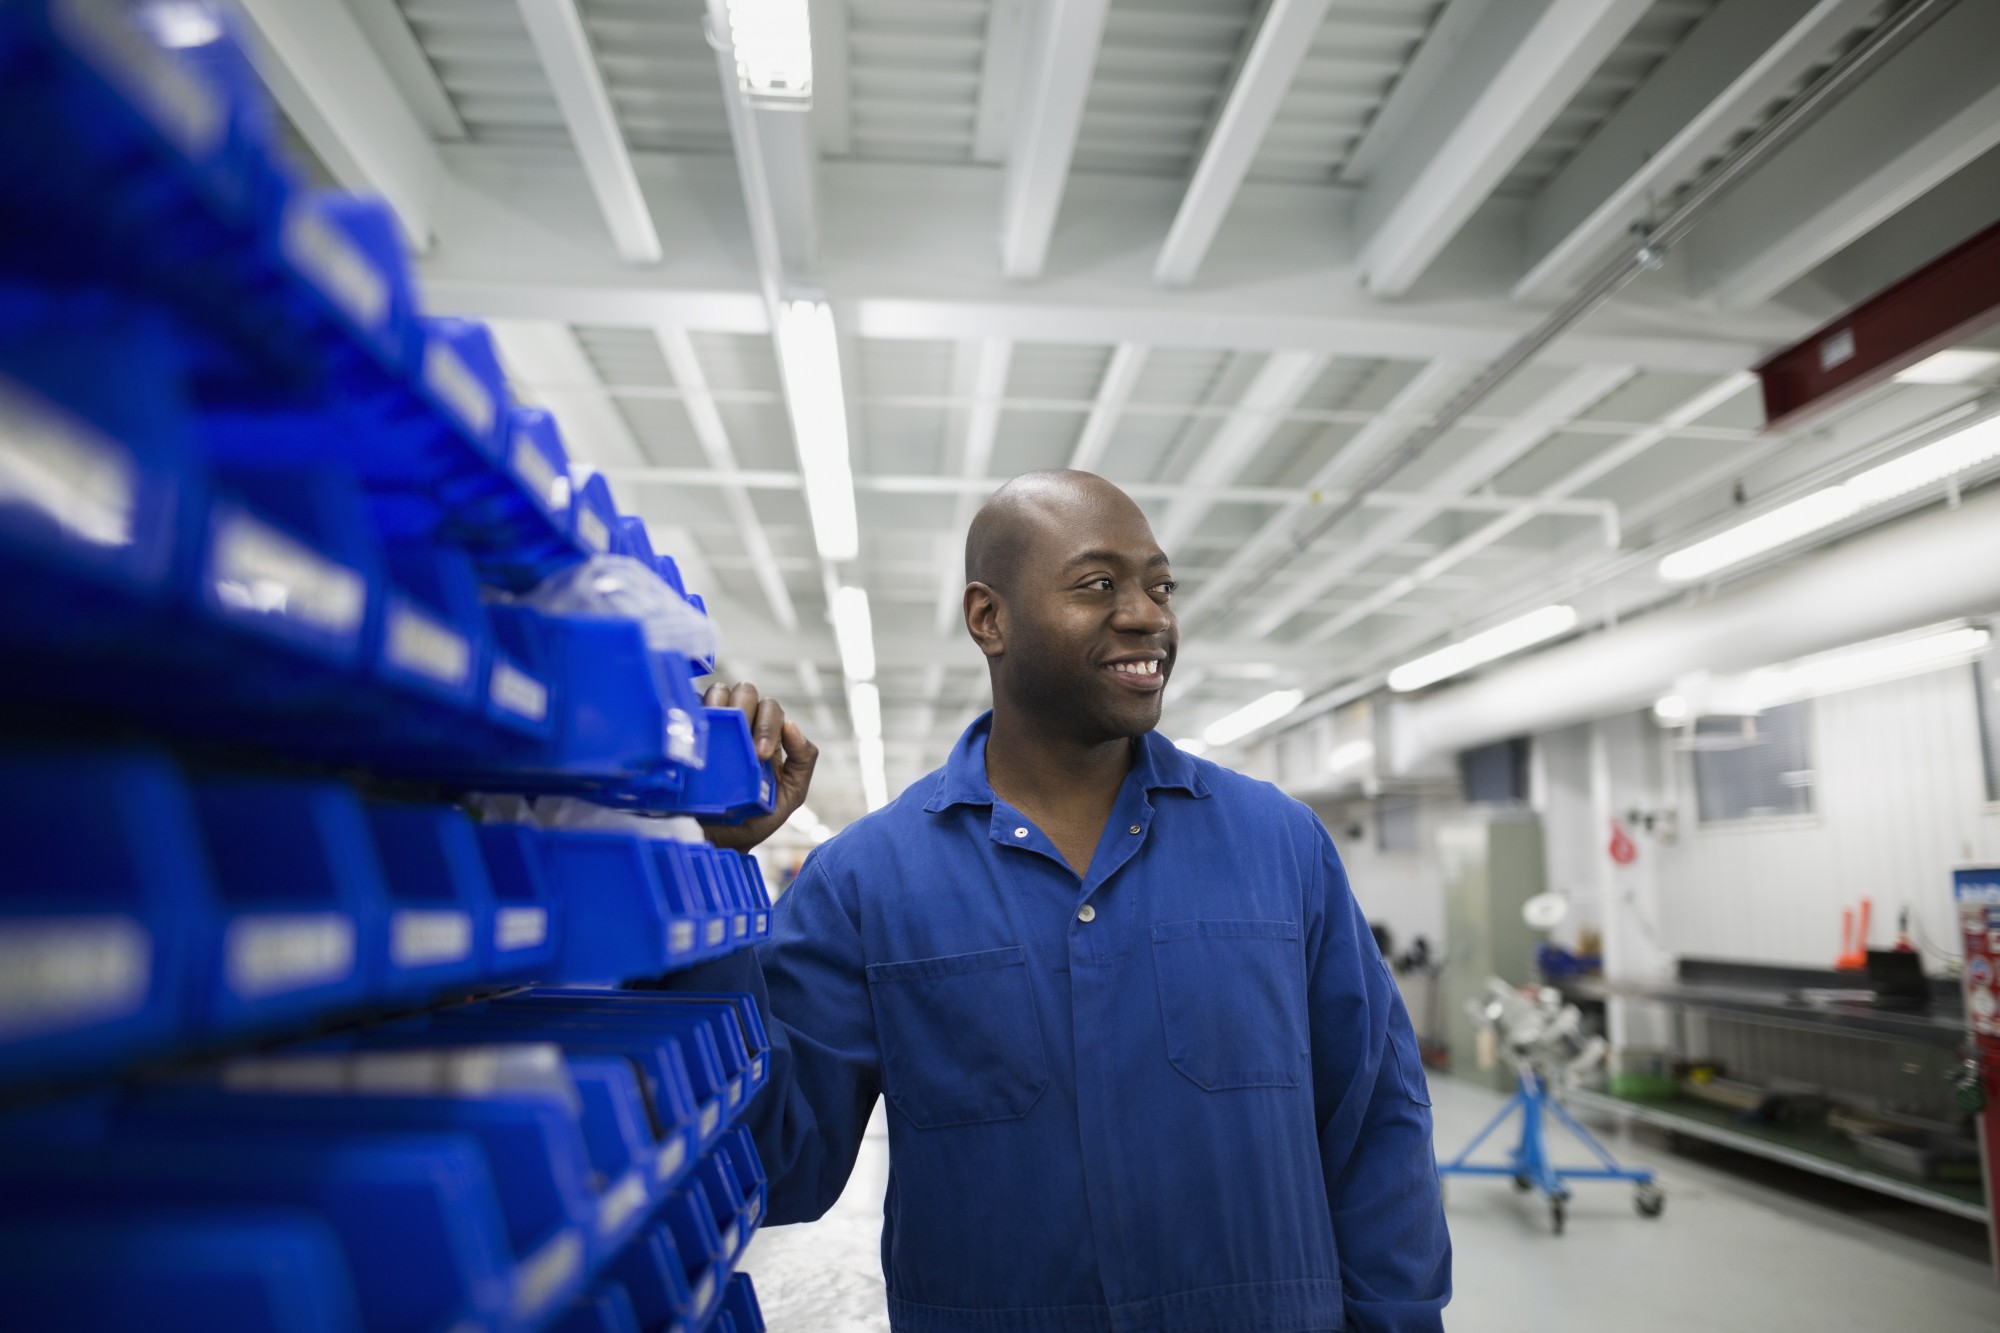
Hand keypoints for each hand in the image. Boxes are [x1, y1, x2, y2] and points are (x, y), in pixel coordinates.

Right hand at [699, 681, 818, 851]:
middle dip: (745, 710)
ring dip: (719, 705)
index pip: (771, 709)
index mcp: (767, 733)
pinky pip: (689, 708)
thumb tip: (792, 726)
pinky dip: (694, 712)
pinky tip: (698, 733)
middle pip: (745, 691)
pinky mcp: (687, 732)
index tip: (760, 756)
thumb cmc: (755, 817)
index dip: (767, 725)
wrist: (717, 841)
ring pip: (717, 692)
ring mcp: (713, 724)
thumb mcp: (790, 794)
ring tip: (719, 733)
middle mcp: (741, 722)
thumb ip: (803, 762)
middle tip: (741, 743)